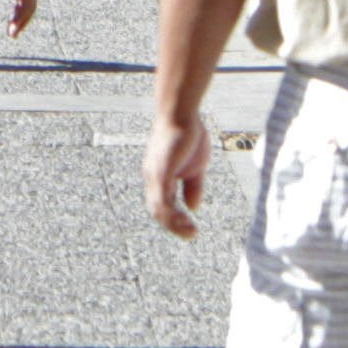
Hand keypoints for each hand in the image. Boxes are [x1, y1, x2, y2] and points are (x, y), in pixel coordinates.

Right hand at [0, 0, 37, 34]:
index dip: (18, 13)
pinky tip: (15, 24)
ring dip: (21, 22)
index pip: (24, 2)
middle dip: (21, 21)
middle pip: (29, 8)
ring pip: (29, 9)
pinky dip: (21, 16)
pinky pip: (27, 4)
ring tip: (13, 33)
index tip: (12, 24)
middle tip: (13, 34)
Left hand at [144, 114, 211, 239]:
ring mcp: (155, 174)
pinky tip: (187, 218)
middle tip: (192, 234)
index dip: (174, 220)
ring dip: (174, 224)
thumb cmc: (188, 135)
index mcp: (159, 177)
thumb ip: (193, 186)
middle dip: (174, 226)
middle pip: (157, 210)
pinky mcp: (161, 171)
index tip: (190, 229)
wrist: (182, 113)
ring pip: (158, 208)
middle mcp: (153, 177)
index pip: (161, 205)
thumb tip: (193, 207)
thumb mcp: (195, 167)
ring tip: (191, 231)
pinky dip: (172, 212)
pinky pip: (162, 197)